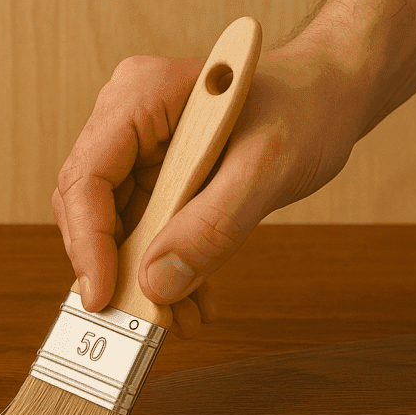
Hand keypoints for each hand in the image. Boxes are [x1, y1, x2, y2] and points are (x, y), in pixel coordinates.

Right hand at [52, 43, 366, 338]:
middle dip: (115, 270)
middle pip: (89, 210)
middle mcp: (128, 123)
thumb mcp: (266, 168)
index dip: (87, 243)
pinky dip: (165, 273)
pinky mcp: (157, 182)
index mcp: (140, 97)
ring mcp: (140, 154)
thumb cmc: (304, 109)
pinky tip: (193, 300)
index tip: (102, 296)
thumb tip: (156, 282)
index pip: (87, 177)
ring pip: (116, 233)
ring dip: (143, 282)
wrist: (328, 101)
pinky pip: (145, 237)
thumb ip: (213, 225)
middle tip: (146, 318)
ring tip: (181, 317)